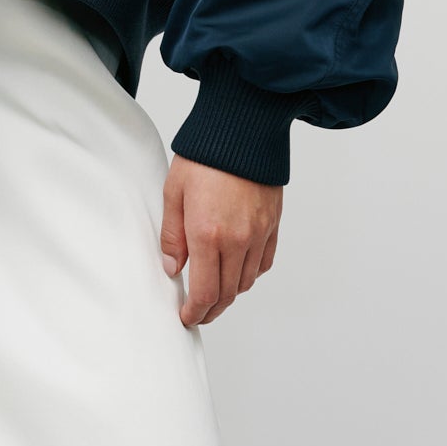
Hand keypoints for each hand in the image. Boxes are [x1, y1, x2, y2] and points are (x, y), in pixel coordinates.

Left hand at [160, 155, 281, 325]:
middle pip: (228, 293)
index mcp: (208, 233)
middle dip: (212, 309)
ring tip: (215, 292)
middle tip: (198, 312)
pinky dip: (251, 274)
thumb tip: (173, 268)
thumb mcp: (174, 192)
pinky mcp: (273, 224)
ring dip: (230, 293)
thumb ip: (173, 235)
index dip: (196, 312)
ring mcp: (259, 233)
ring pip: (247, 281)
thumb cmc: (205, 155)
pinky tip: (238, 270)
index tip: (187, 317)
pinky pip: (264, 262)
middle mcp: (238, 239)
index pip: (206, 292)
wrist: (243, 128)